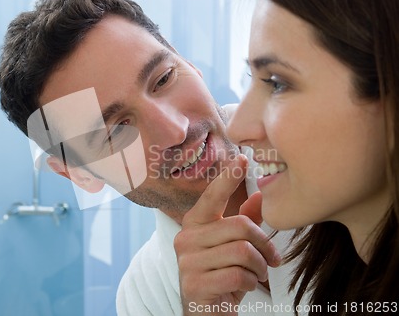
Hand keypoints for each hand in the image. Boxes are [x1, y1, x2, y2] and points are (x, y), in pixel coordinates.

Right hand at [174, 154, 280, 315]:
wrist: (205, 314)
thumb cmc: (221, 275)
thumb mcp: (233, 247)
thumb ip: (243, 221)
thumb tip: (259, 196)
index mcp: (194, 224)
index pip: (212, 196)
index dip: (227, 177)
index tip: (242, 158)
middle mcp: (186, 238)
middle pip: (240, 226)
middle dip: (265, 245)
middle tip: (272, 260)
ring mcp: (187, 261)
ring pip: (242, 251)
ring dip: (259, 268)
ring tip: (256, 275)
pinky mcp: (195, 284)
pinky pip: (238, 275)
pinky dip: (251, 283)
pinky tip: (244, 287)